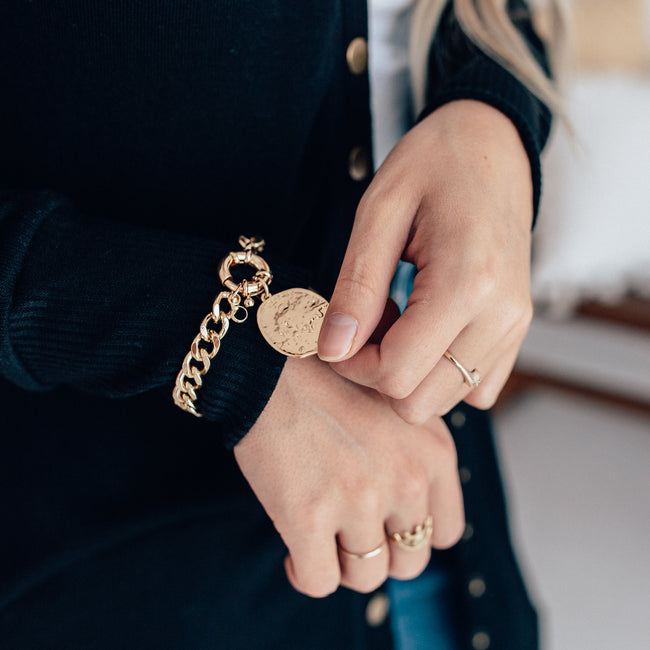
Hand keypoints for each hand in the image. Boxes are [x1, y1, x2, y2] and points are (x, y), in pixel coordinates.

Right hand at [234, 356, 463, 596]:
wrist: (271, 362)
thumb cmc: (328, 382)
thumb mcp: (396, 408)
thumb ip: (414, 456)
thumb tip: (407, 512)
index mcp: (434, 452)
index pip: (445, 531)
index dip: (410, 533)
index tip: (382, 523)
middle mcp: (406, 479)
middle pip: (410, 562)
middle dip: (379, 553)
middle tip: (348, 531)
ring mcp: (359, 499)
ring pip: (366, 578)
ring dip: (341, 564)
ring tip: (320, 536)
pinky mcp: (309, 515)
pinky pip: (318, 582)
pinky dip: (303, 573)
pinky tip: (293, 550)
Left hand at [318, 100, 533, 422]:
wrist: (492, 143)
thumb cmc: (433, 164)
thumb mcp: (379, 213)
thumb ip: (355, 288)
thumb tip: (331, 350)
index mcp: (467, 283)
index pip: (395, 373)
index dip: (350, 364)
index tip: (335, 333)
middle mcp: (501, 315)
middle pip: (420, 400)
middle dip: (376, 374)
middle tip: (362, 325)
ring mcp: (515, 326)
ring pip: (446, 399)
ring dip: (407, 374)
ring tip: (393, 321)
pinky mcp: (517, 329)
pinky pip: (475, 386)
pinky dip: (440, 373)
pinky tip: (423, 332)